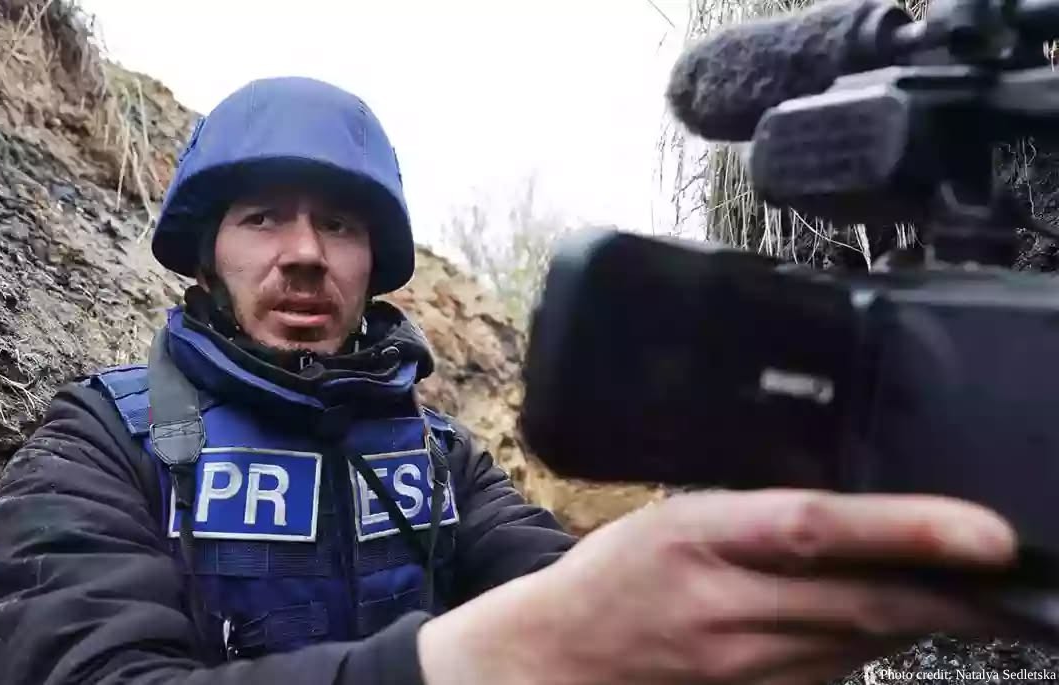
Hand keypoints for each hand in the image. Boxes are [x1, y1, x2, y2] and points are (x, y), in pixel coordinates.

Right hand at [418, 488, 1021, 684]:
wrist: (564, 657)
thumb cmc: (616, 574)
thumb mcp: (673, 515)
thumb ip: (754, 514)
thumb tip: (851, 512)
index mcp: (702, 538)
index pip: (814, 530)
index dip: (907, 530)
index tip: (986, 533)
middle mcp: (727, 608)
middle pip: (864, 602)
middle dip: (953, 591)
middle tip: (1011, 573)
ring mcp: (745, 666)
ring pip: (862, 642)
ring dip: (920, 615)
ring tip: (961, 587)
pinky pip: (836, 671)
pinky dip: (870, 644)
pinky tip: (877, 620)